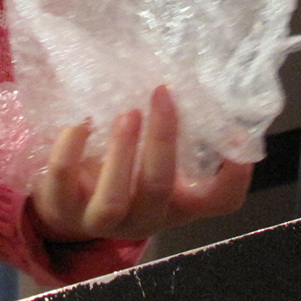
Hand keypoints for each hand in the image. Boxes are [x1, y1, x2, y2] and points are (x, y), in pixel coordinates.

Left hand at [30, 85, 252, 242]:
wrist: (69, 209)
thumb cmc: (123, 174)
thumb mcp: (153, 160)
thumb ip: (174, 133)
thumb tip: (188, 80)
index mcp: (177, 203)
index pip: (220, 202)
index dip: (236, 176)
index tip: (237, 134)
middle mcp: (144, 217)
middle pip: (160, 187)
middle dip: (162, 139)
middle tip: (161, 93)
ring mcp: (101, 220)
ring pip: (113, 200)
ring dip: (122, 152)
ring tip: (128, 113)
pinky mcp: (62, 209)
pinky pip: (63, 182)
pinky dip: (71, 149)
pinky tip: (80, 121)